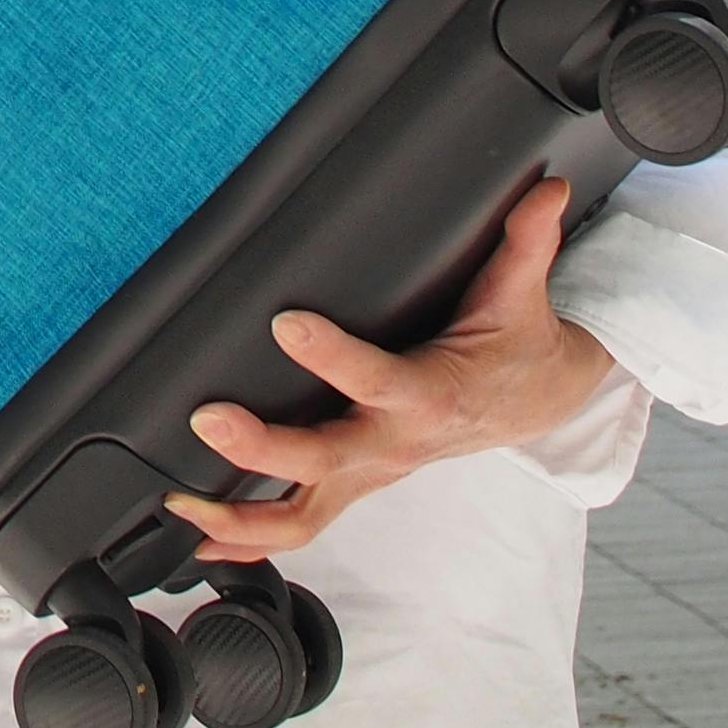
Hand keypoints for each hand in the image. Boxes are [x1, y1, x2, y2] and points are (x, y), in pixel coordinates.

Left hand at [163, 179, 619, 559]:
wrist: (539, 403)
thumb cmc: (519, 347)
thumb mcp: (523, 295)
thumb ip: (526, 241)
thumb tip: (546, 188)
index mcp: (434, 396)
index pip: (378, 379)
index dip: (333, 356)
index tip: (286, 324)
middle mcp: (398, 442)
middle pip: (327, 461)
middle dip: (264, 450)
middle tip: (208, 420)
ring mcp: (374, 472)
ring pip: (305, 516)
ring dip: (241, 519)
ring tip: (181, 504)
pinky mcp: (359, 484)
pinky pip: (302, 524)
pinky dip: (248, 538)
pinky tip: (199, 538)